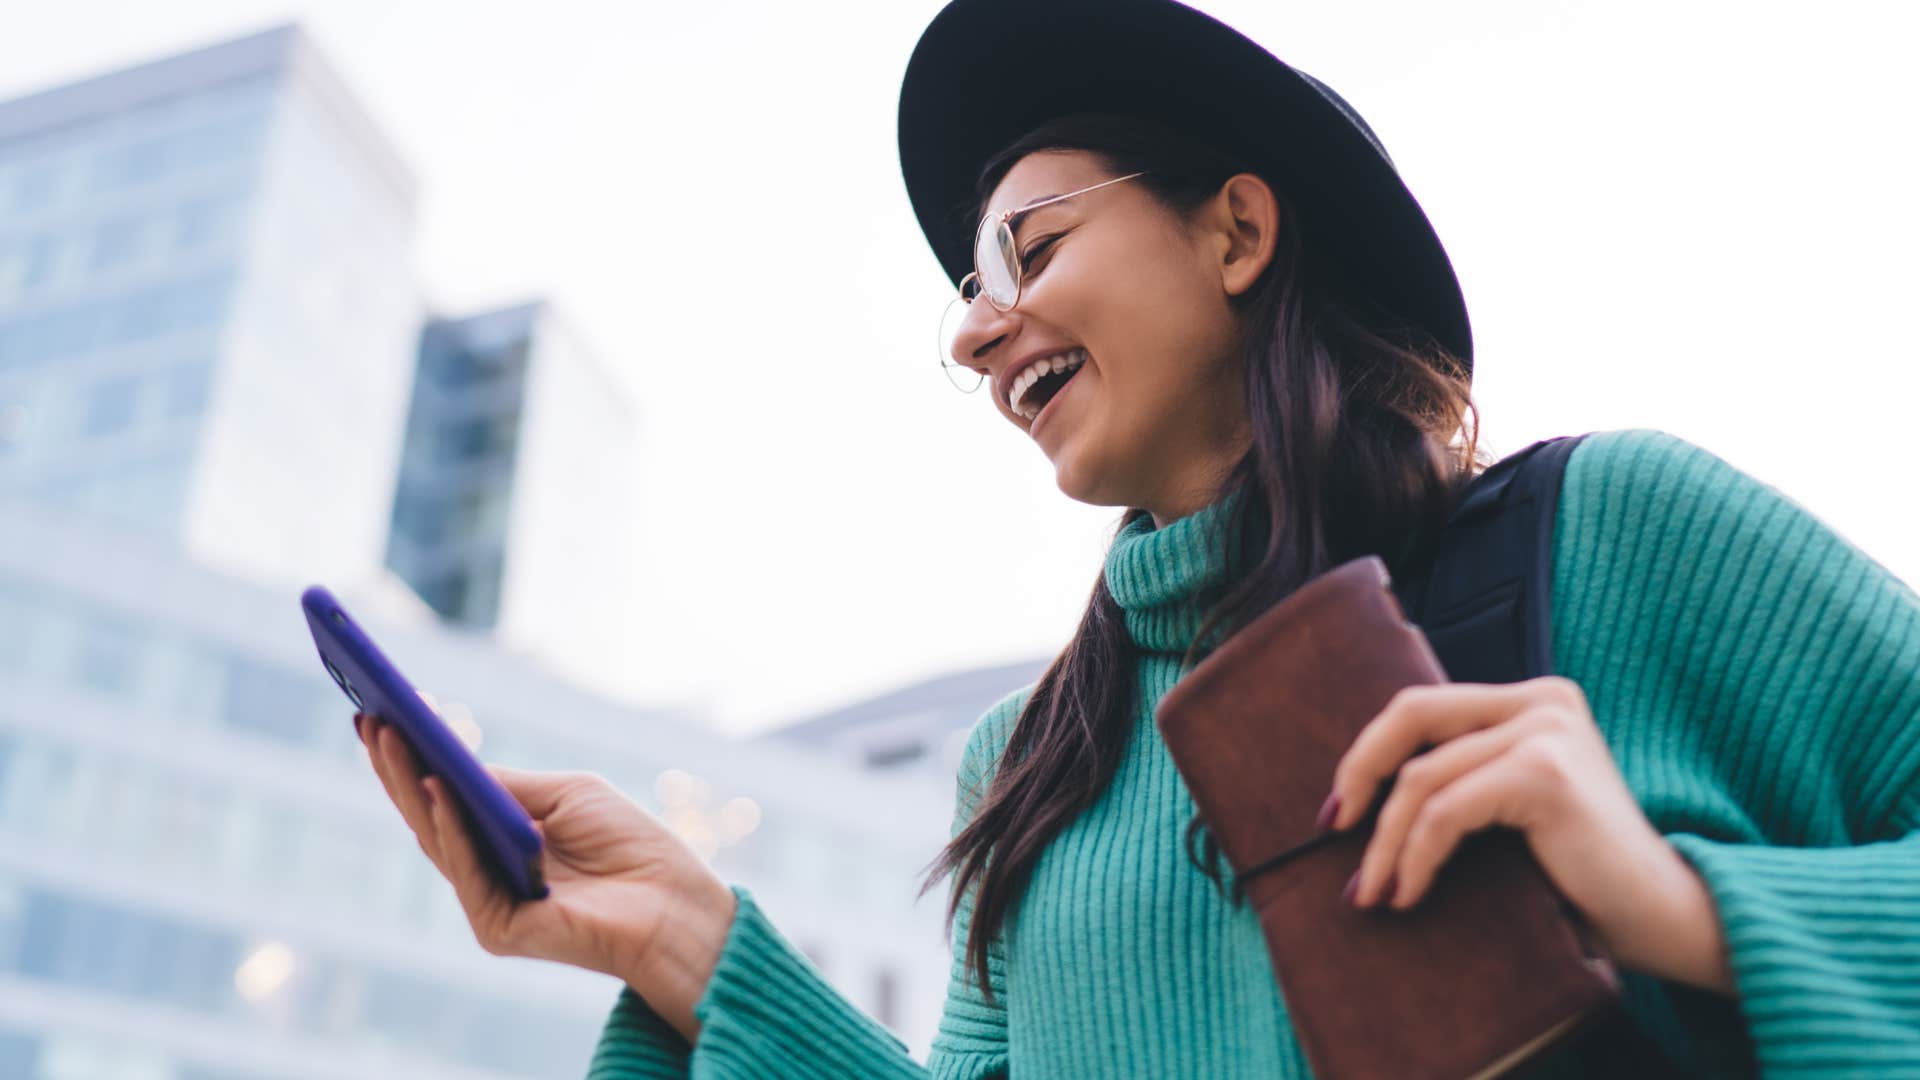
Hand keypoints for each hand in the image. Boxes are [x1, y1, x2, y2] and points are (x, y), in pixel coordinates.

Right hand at [355, 714, 736, 1041]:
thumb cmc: (631, 845)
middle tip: (369, 719)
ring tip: (389, 736)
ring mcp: (486, 901)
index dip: (412, 758)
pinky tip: (437, 786)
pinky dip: (450, 827)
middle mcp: (486, 871)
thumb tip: (449, 762)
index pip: (445, 795)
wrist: (674, 904)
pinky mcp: (495, 927)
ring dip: (410, 784)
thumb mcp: (567, 795)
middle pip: (428, 814)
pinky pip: (466, 870)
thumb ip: (507, 785)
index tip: (382, 712)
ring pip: (435, 836)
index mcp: (502, 839)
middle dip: (396, 766)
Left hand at [1323, 677, 1733, 994]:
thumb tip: (1356, 794)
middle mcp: (1542, 700)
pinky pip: (1445, 811)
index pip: (1423, 706)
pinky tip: (1408, 895)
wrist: (1663, 919)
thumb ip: (1462, 777)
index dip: (1368, 753)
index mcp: (1532, 700)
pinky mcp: (1545, 772)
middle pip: (1411, 715)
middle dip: (1359, 773)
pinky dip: (1415, 857)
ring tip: (1370, 894)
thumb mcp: (1510, 808)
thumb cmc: (1579, 876)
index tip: (1338, 811)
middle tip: (1333, 832)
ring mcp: (1546, 730)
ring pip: (1422, 778)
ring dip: (1384, 843)